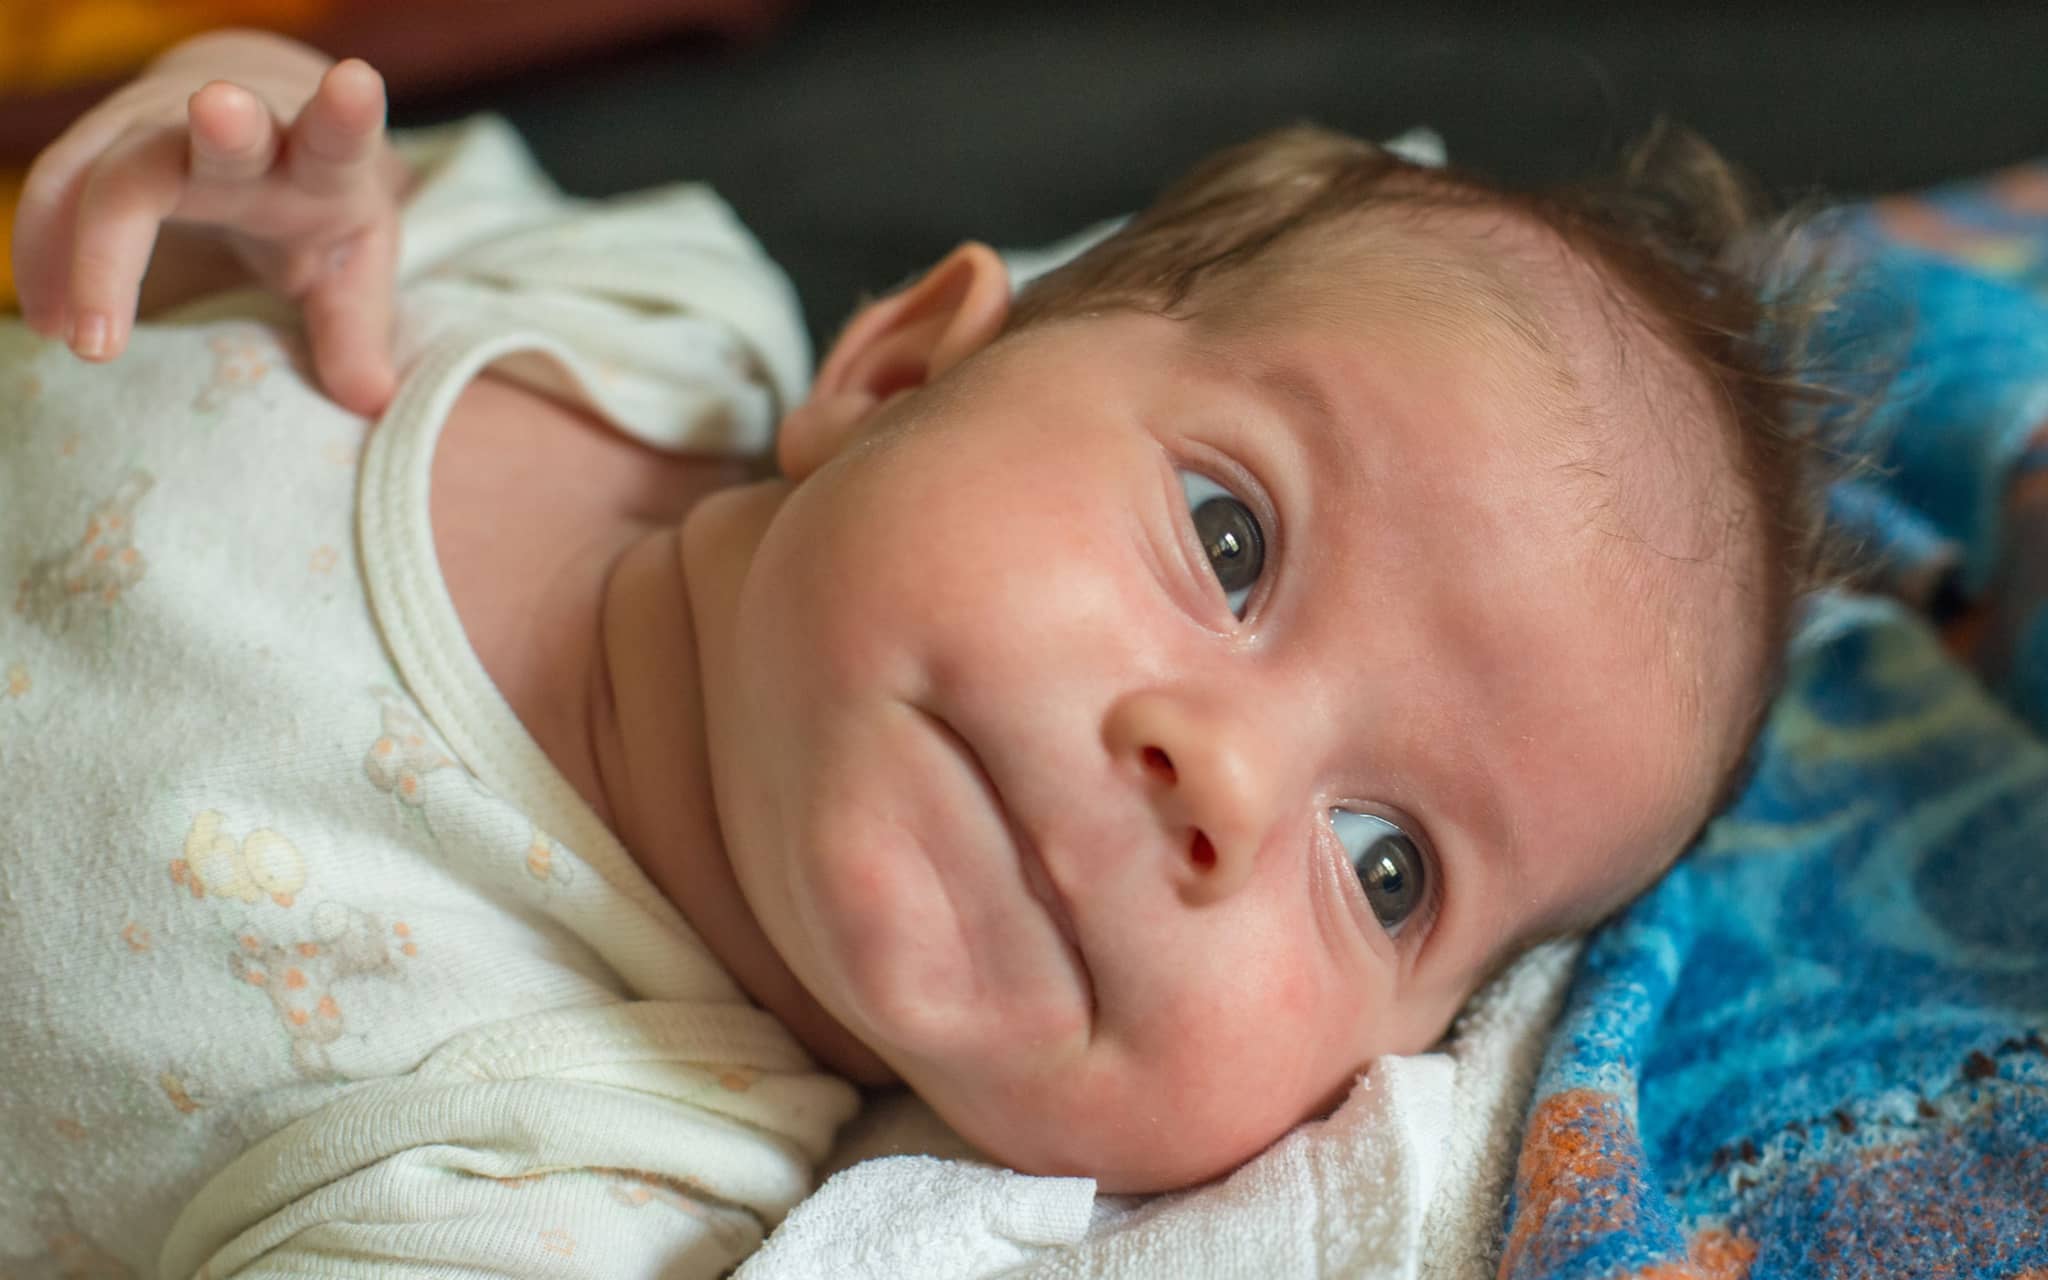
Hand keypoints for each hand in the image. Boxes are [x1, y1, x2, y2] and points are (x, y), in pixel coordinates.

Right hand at [14, 38, 406, 414]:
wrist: (249, 110)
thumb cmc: (314, 199)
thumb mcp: (352, 259)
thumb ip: (357, 326)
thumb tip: (373, 403)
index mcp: (320, 160)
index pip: (338, 135)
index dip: (347, 113)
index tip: (359, 86)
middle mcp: (244, 129)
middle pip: (222, 128)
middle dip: (223, 125)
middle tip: (222, 116)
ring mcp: (165, 125)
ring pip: (115, 161)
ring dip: (87, 241)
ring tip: (71, 333)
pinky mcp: (105, 137)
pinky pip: (62, 188)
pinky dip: (49, 254)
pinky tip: (49, 317)